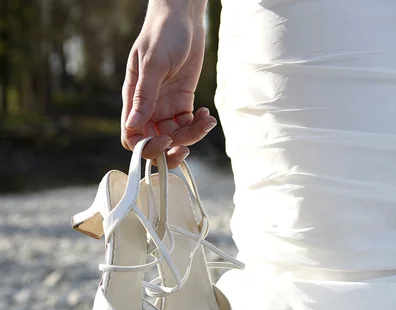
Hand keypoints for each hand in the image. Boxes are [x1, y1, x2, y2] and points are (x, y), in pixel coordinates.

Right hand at [121, 3, 215, 167]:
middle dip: (170, 151)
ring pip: (175, 137)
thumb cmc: (162, 33)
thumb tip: (134, 125)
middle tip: (186, 147)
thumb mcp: (153, 64)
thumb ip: (144, 95)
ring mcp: (166, 108)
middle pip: (154, 144)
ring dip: (192, 136)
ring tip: (206, 121)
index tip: (166, 141)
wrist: (183, 17)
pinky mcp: (182, 104)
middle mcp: (149, 109)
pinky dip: (199, 126)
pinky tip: (207, 114)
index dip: (147, 147)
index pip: (133, 137)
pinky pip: (189, 126)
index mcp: (134, 101)